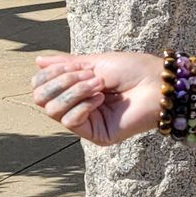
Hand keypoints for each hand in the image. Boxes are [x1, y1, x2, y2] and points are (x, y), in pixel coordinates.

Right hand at [31, 51, 164, 146]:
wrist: (158, 83)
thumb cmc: (132, 70)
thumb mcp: (94, 62)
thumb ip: (65, 65)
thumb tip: (37, 61)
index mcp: (75, 89)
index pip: (40, 86)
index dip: (49, 74)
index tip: (75, 66)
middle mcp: (77, 107)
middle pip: (40, 99)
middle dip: (61, 82)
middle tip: (88, 75)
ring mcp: (87, 123)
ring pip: (53, 110)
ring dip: (74, 91)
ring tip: (99, 85)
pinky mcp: (97, 136)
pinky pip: (71, 121)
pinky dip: (83, 105)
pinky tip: (102, 99)